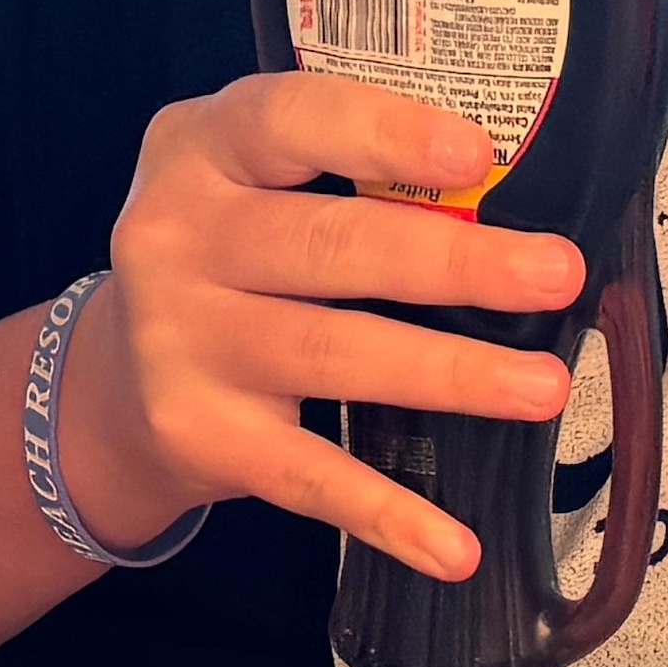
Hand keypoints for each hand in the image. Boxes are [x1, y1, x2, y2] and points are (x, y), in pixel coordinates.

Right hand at [53, 73, 592, 580]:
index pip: (288, 121)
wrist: (112, 380)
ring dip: (448, 373)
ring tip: (541, 387)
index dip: (382, 135)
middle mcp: (174, 238)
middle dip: (453, 262)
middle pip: (328, 246)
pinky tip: (455, 545)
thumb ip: (345, 170)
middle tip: (555, 273)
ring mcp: (182, 343)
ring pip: (332, 354)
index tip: (474, 155)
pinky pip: (309, 476)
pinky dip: (386, 513)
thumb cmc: (228, 252)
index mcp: (198, 148)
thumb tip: (501, 195)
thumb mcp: (252, 180)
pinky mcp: (201, 436)